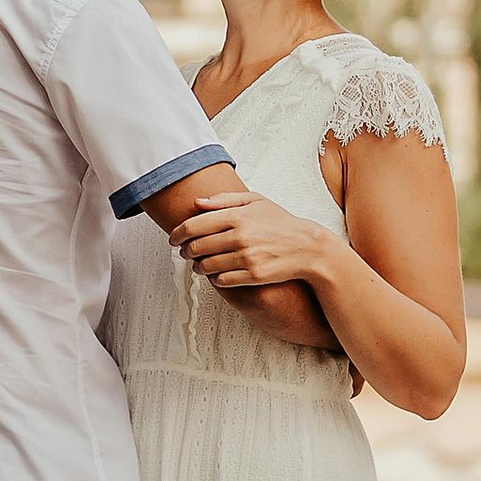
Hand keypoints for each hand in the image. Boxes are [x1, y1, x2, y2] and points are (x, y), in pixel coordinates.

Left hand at [170, 186, 339, 299]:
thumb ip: (225, 200)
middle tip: (184, 252)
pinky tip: (216, 273)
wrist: (307, 247)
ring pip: (206, 266)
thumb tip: (197, 203)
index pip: (195, 226)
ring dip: (197, 266)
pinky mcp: (253, 276)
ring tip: (199, 263)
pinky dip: (214, 278)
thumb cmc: (280, 222)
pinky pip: (221, 280)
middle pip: (196, 247)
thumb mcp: (256, 201)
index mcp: (237, 216)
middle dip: (185, 251)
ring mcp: (246, 258)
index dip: (177, 233)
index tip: (172, 238)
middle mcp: (240, 237)